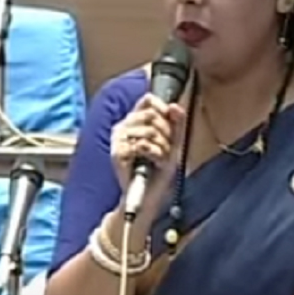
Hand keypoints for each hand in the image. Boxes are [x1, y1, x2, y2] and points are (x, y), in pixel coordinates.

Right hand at [110, 94, 186, 220]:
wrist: (149, 194)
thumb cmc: (159, 168)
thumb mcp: (173, 142)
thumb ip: (176, 122)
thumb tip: (174, 105)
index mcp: (134, 120)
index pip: (148, 100)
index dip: (163, 109)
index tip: (171, 124)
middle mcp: (123, 126)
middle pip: (151, 114)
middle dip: (167, 132)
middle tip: (167, 148)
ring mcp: (118, 139)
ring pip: (149, 130)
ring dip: (163, 147)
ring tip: (160, 158)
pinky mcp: (117, 153)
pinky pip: (143, 145)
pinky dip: (156, 155)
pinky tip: (155, 163)